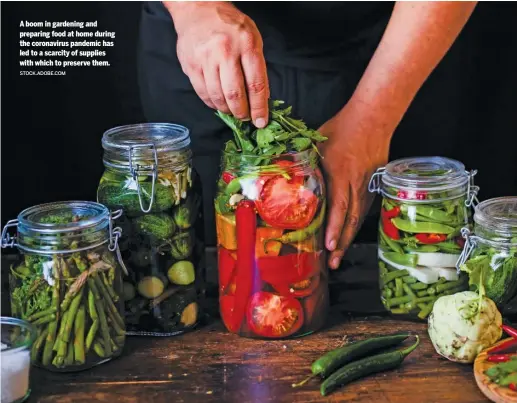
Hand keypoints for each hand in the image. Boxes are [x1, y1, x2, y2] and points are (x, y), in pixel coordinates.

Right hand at [166, 1, 269, 127]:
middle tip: (245, 117)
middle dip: (242, 112)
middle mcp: (225, 51)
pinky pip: (203, 92)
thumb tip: (262, 97)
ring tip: (232, 110)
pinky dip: (212, 103)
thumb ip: (257, 67)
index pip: (256, 84)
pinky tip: (218, 103)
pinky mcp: (191, 64)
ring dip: (227, 109)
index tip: (261, 121)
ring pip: (218, 96)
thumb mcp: (252, 38)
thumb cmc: (230, 25)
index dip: (259, 107)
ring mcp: (206, 58)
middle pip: (235, 94)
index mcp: (247, 44)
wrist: (198, 9)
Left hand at [319, 101, 391, 269]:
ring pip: (359, 217)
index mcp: (340, 173)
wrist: (374, 117)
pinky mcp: (375, 184)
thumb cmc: (343, 127)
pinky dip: (356, 224)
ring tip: (340, 254)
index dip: (334, 228)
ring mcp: (368, 185)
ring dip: (349, 237)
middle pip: (351, 219)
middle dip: (342, 243)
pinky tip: (350, 234)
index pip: (338, 206)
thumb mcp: (318, 143)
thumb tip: (288, 175)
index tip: (329, 245)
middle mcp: (355, 184)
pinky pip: (365, 208)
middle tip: (333, 262)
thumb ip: (305, 162)